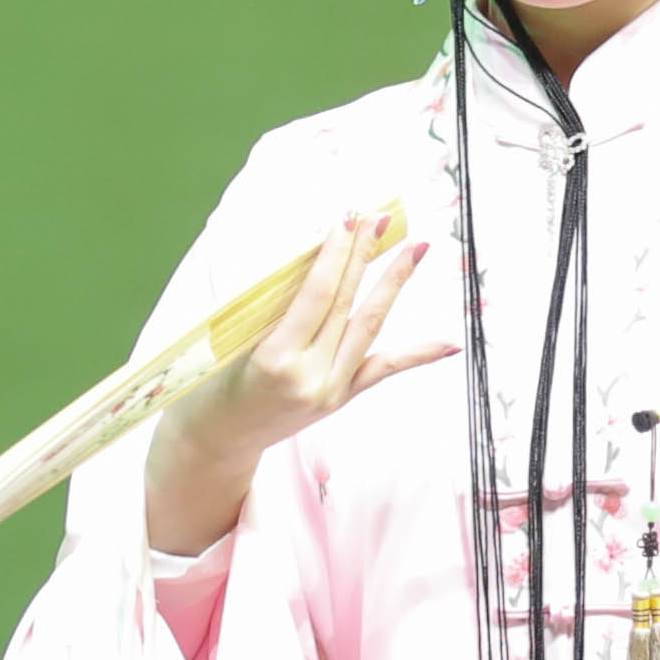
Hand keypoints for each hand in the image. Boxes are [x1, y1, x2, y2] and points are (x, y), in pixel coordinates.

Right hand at [140, 204, 451, 557]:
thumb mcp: (233, 341)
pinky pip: (382, 369)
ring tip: (415, 249)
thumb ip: (273, 307)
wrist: (215, 441)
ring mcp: (330, 390)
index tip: (348, 220)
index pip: (315, 297)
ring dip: (393, 284)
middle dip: (364, 256)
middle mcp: (309, 378)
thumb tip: (313, 258)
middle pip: (344, 305)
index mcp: (275, 361)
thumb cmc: (212, 384)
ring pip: (368, 327)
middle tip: (382, 217)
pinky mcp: (341, 399)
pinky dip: (416, 354)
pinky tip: (448, 342)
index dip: (334, 256)